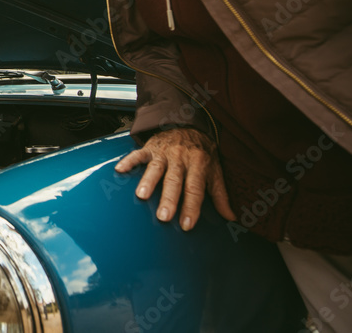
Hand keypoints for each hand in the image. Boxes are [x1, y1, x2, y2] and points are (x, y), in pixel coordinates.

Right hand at [115, 127, 235, 229]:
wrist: (189, 125)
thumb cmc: (202, 154)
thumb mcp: (215, 172)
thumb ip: (221, 195)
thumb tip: (231, 218)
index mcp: (199, 164)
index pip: (195, 189)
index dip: (191, 207)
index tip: (187, 225)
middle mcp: (181, 158)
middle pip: (174, 180)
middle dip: (169, 199)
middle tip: (163, 217)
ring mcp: (164, 152)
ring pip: (156, 168)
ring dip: (148, 181)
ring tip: (141, 196)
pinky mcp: (150, 147)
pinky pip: (138, 154)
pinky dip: (129, 161)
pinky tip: (120, 170)